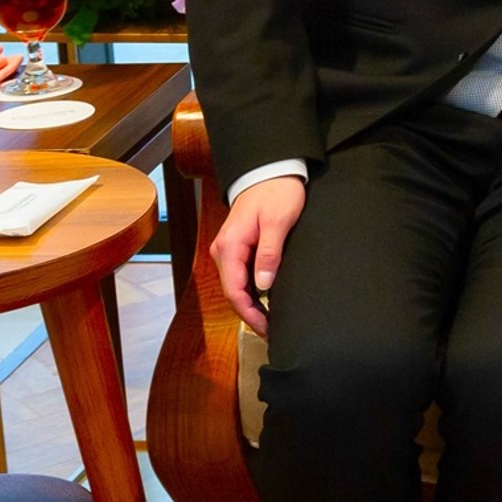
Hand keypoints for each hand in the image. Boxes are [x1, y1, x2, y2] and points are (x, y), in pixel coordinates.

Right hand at [213, 173, 304, 336]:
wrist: (271, 169)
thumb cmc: (277, 191)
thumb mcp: (278, 221)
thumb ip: (269, 253)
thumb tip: (262, 285)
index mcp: (230, 246)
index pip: (234, 290)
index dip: (250, 314)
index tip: (267, 328)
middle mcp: (223, 250)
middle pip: (233, 292)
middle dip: (250, 315)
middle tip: (272, 332)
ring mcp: (228, 249)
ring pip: (236, 286)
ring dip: (251, 305)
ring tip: (271, 322)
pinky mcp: (237, 247)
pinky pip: (240, 276)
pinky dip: (251, 292)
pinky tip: (266, 302)